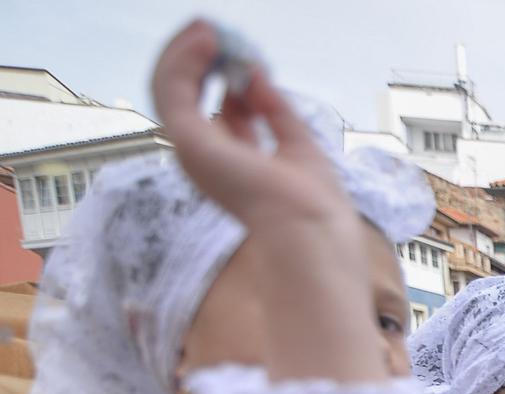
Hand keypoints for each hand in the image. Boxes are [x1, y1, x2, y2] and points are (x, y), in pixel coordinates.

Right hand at [150, 21, 349, 230]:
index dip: (228, 77)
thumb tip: (257, 73)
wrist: (312, 231)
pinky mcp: (187, 140)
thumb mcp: (298, 144)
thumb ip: (276, 110)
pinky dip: (185, 58)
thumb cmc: (313, 205)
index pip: (217, 109)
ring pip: (169, 86)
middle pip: (187, 94)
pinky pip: (172, 87)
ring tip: (208, 28)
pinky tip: (207, 40)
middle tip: (217, 32)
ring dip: (185, 51)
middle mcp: (206, 156)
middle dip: (200, 59)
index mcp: (232, 162)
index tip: (247, 57)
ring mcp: (193, 149)